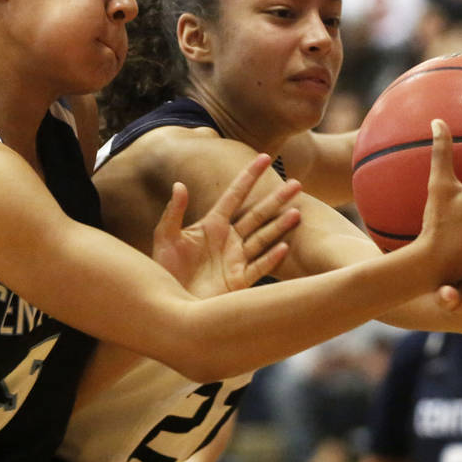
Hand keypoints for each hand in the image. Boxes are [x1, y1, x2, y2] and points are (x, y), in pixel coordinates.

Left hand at [152, 154, 300, 296]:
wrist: (170, 303)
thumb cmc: (164, 269)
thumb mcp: (165, 238)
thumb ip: (173, 212)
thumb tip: (179, 184)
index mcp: (212, 225)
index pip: (235, 195)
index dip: (249, 176)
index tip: (265, 157)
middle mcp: (229, 239)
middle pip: (257, 214)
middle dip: (276, 199)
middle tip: (296, 184)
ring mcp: (236, 260)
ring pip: (263, 238)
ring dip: (280, 225)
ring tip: (297, 211)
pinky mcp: (239, 281)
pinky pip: (259, 267)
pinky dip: (271, 257)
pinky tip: (284, 247)